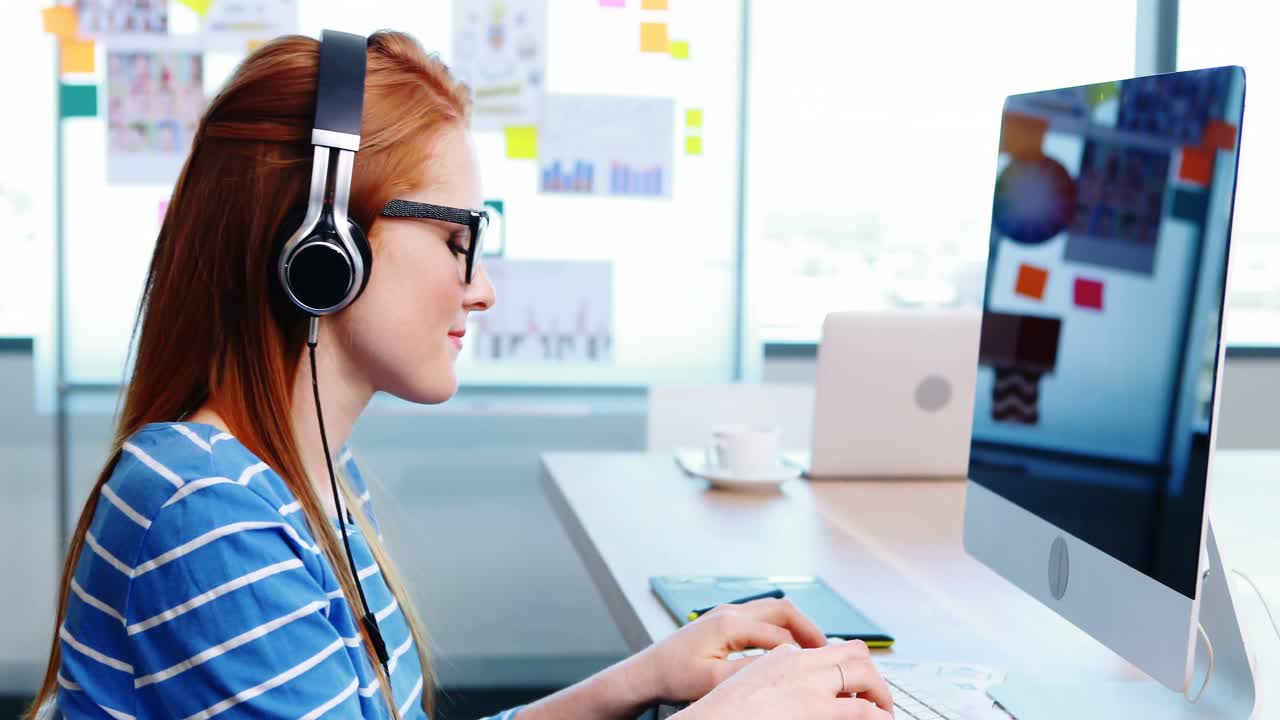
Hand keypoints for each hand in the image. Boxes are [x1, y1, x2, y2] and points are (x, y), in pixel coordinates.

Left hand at [631, 598, 828, 703]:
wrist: (648, 671)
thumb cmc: (675, 676)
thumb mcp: (714, 680)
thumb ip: (750, 672)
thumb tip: (782, 670)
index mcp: (729, 624)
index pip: (780, 634)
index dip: (804, 651)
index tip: (823, 665)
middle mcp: (730, 612)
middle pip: (782, 610)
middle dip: (808, 628)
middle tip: (826, 651)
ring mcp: (726, 612)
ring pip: (772, 610)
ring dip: (795, 627)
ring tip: (812, 649)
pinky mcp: (722, 619)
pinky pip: (760, 617)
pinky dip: (779, 628)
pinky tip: (785, 648)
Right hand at [677, 640, 893, 718]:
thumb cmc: (723, 712)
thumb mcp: (749, 683)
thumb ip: (775, 676)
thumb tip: (791, 677)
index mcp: (783, 655)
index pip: (829, 648)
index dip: (848, 664)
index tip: (854, 683)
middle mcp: (800, 662)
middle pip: (854, 652)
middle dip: (871, 674)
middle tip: (876, 697)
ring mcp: (810, 684)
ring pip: (865, 673)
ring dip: (880, 692)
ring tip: (883, 711)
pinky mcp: (816, 709)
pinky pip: (863, 709)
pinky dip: (878, 715)